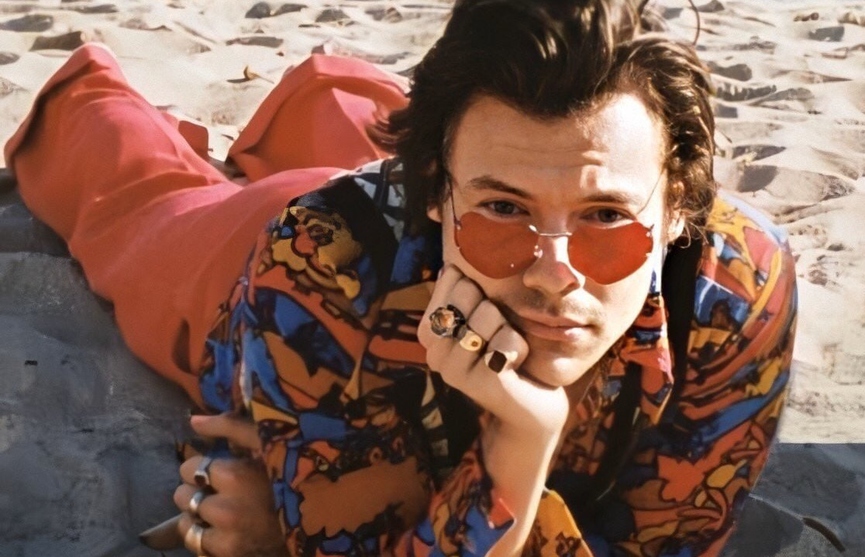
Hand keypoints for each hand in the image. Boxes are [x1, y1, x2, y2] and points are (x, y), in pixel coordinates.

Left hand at [173, 413, 285, 556]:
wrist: (315, 518)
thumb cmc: (290, 474)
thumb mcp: (266, 443)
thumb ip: (230, 427)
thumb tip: (194, 420)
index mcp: (235, 477)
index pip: (189, 468)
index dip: (201, 469)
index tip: (217, 472)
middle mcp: (226, 509)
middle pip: (183, 496)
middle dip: (197, 492)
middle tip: (218, 492)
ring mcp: (226, 537)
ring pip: (186, 523)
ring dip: (198, 517)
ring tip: (219, 512)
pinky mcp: (228, 554)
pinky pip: (197, 544)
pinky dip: (205, 537)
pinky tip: (224, 529)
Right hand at [418, 265, 567, 436]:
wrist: (533, 406)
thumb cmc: (508, 353)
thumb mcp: (485, 319)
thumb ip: (464, 294)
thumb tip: (451, 265)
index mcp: (430, 332)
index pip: (452, 280)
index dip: (479, 288)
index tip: (486, 315)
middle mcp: (435, 353)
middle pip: (468, 292)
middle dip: (493, 306)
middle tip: (497, 335)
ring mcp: (454, 370)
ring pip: (488, 314)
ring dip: (508, 328)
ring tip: (505, 351)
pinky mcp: (480, 384)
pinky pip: (506, 342)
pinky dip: (519, 347)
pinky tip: (514, 366)